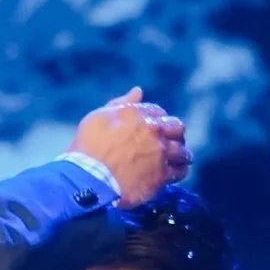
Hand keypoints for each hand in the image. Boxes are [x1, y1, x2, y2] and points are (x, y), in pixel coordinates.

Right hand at [71, 87, 191, 205]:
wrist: (88, 178)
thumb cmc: (87, 147)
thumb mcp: (99, 117)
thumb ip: (120, 103)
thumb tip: (138, 91)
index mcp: (139, 114)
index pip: (158, 112)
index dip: (158, 120)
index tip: (156, 128)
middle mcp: (153, 131)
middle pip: (176, 128)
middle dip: (175, 134)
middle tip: (172, 141)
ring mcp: (159, 154)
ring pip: (182, 151)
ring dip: (181, 154)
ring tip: (180, 159)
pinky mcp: (161, 176)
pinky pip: (179, 172)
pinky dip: (180, 171)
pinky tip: (176, 172)